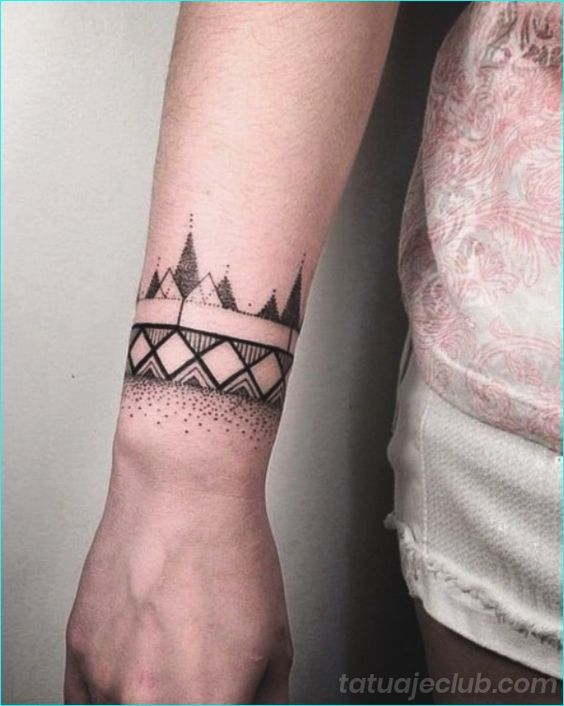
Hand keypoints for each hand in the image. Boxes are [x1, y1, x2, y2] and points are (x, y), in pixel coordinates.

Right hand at [65, 461, 292, 703]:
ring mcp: (107, 680)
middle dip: (189, 695)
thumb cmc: (229, 551)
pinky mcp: (78, 652)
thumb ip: (265, 699)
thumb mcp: (275, 638)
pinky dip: (109, 694)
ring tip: (168, 658)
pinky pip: (84, 701)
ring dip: (149, 695)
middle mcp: (151, 703)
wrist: (184, 493)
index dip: (221, 702)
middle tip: (200, 670)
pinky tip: (136, 666)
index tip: (223, 693)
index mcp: (208, 704)